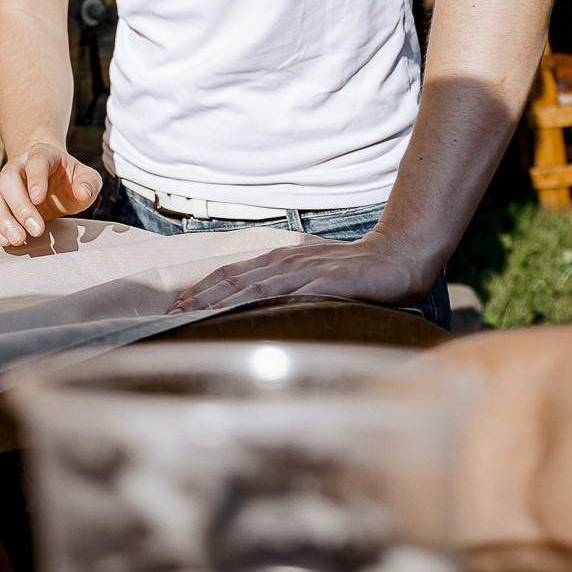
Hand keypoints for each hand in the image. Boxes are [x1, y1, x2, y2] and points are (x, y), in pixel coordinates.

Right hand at [0, 146, 102, 248]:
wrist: (51, 180)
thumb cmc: (69, 179)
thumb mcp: (86, 178)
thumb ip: (89, 183)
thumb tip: (82, 192)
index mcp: (41, 155)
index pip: (35, 162)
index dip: (35, 179)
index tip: (40, 199)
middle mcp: (17, 167)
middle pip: (7, 178)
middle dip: (20, 206)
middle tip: (36, 229)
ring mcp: (2, 185)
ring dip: (2, 220)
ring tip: (18, 239)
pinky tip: (3, 240)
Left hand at [169, 230, 437, 314]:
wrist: (400, 254)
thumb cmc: (356, 273)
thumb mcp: (314, 279)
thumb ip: (287, 290)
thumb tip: (257, 310)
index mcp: (280, 260)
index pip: (230, 273)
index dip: (201, 289)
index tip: (175, 306)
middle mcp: (286, 262)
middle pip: (233, 279)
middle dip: (199, 298)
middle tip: (171, 315)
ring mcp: (307, 271)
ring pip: (254, 287)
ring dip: (221, 302)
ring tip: (196, 316)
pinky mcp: (329, 282)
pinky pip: (293, 295)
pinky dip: (266, 306)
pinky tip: (247, 316)